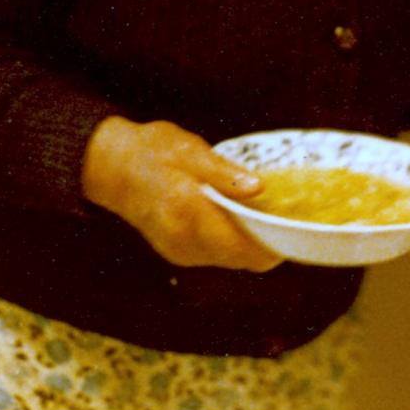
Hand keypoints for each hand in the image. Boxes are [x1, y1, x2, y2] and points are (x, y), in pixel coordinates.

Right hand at [82, 116, 281, 271]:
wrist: (111, 168)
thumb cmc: (152, 151)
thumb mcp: (189, 149)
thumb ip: (223, 172)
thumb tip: (258, 188)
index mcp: (188, 212)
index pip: (243, 247)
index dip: (276, 244)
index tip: (299, 227)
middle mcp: (185, 241)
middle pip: (243, 258)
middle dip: (269, 242)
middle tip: (292, 215)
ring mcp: (180, 252)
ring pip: (232, 259)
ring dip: (252, 242)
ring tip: (270, 213)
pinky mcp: (179, 254)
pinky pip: (217, 255)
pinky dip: (234, 241)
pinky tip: (242, 218)